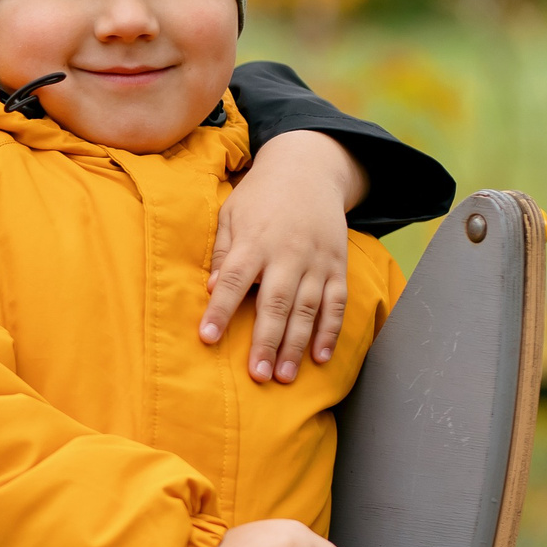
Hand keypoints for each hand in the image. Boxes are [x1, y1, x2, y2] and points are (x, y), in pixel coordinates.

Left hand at [202, 130, 364, 383]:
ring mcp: (317, 261)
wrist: (309, 170)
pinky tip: (319, 357)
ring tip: (284, 376)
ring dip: (296, 346)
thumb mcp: (231, 214)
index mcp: (254, 241)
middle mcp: (287, 253)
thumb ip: (221, 251)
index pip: (233, 279)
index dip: (220, 309)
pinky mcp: (338, 266)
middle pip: (275, 302)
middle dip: (265, 341)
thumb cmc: (260, 197)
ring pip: (307, 309)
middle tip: (257, 375)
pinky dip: (329, 331)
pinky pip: (336, 304)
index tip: (208, 337)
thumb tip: (209, 288)